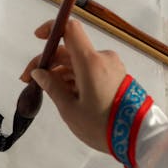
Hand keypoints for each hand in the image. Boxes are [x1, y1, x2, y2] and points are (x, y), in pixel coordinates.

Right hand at [21, 20, 125, 151]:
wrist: (137, 138)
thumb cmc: (102, 126)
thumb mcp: (70, 110)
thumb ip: (52, 87)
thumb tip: (38, 73)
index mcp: (91, 62)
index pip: (70, 30)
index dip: (52, 29)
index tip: (38, 37)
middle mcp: (102, 59)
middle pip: (70, 50)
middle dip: (49, 62)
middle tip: (30, 80)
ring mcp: (111, 67)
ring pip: (79, 61)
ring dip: (61, 72)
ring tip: (47, 92)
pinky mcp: (116, 76)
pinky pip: (90, 70)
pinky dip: (75, 77)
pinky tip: (65, 94)